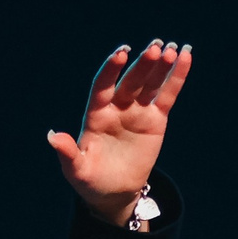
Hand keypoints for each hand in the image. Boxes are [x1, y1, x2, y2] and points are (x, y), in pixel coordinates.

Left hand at [51, 40, 191, 224]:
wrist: (114, 191)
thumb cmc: (90, 180)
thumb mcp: (77, 170)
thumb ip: (67, 153)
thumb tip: (52, 137)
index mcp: (95, 116)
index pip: (102, 87)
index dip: (110, 70)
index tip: (121, 53)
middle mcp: (116, 108)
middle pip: (129, 82)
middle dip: (141, 65)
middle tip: (154, 47)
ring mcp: (136, 112)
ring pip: (149, 84)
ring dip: (160, 66)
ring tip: (172, 47)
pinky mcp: (155, 119)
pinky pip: (167, 95)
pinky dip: (176, 77)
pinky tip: (185, 57)